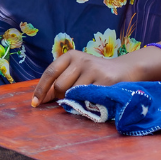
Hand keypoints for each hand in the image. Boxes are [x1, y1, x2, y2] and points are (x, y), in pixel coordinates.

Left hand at [31, 49, 156, 106]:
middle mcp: (81, 59)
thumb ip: (59, 81)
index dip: (41, 89)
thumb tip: (40, 99)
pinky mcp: (105, 79)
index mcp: (70, 55)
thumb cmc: (94, 73)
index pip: (50, 72)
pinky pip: (88, 97)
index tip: (35, 104)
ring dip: (75, 100)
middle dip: (61, 97)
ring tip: (85, 96)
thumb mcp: (76, 72)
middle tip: (69, 98)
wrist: (125, 70)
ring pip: (73, 93)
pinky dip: (87, 102)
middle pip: (60, 86)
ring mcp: (94, 69)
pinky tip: (94, 98)